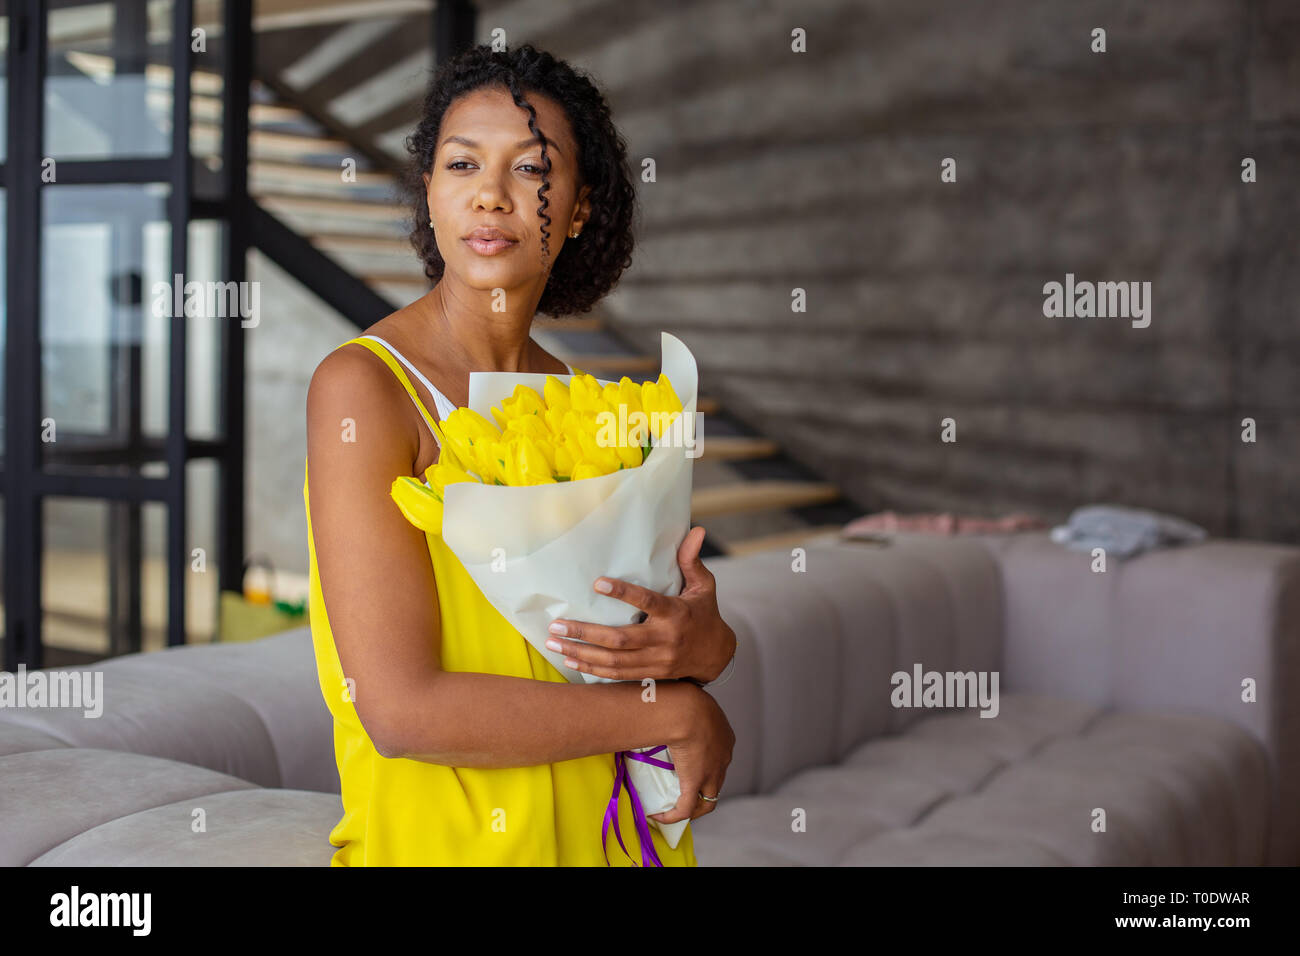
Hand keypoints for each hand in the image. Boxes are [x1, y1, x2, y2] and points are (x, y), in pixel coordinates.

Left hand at [545, 526, 737, 682]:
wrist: (716, 655)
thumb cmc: (704, 613)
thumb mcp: (704, 586)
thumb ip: (691, 560)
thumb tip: (696, 531)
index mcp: (676, 614)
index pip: (647, 602)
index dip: (623, 593)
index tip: (597, 583)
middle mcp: (664, 640)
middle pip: (620, 639)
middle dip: (585, 633)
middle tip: (558, 624)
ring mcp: (656, 660)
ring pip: (613, 660)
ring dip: (581, 653)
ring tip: (554, 643)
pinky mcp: (650, 674)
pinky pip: (617, 674)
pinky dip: (592, 669)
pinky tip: (571, 660)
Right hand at [650, 682, 733, 824]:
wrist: (686, 709)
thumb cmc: (684, 697)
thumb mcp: (688, 699)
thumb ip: (679, 706)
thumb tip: (657, 701)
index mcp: (724, 735)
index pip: (719, 757)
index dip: (706, 765)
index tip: (687, 765)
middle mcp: (723, 757)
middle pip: (717, 781)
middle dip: (702, 789)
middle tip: (684, 792)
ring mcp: (712, 773)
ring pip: (708, 801)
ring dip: (693, 808)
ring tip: (675, 810)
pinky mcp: (695, 783)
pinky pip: (686, 808)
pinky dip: (674, 815)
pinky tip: (659, 816)